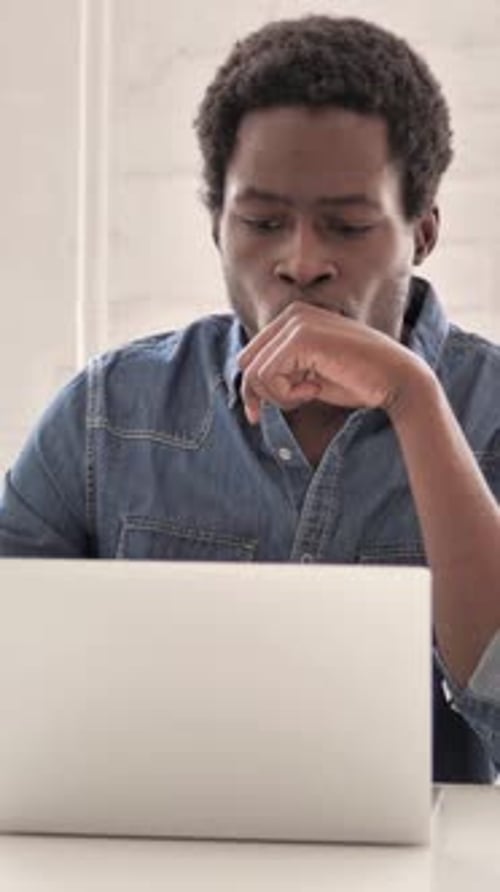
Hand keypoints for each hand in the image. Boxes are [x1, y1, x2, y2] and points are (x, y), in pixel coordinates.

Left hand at [237, 302, 427, 423]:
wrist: (397, 379)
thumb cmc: (358, 381)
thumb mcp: (310, 375)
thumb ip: (283, 372)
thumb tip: (247, 391)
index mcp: (293, 318)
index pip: (251, 357)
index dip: (254, 390)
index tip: (260, 415)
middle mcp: (292, 314)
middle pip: (246, 363)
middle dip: (264, 393)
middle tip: (298, 401)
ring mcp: (295, 323)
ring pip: (254, 373)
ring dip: (280, 396)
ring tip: (311, 393)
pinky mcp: (300, 338)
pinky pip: (268, 377)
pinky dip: (288, 395)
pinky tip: (315, 389)